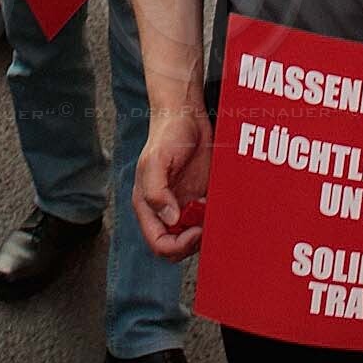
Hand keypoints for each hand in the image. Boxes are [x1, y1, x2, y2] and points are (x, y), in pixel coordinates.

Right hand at [133, 105, 212, 258]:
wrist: (187, 115)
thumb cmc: (166, 133)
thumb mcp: (156, 161)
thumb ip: (156, 192)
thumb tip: (170, 219)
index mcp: (148, 205)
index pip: (159, 243)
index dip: (177, 245)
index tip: (194, 231)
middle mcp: (165, 209)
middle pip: (177, 246)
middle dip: (192, 242)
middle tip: (204, 224)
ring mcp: (183, 204)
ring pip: (194, 237)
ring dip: (205, 231)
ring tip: (208, 209)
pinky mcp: (199, 197)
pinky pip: (207, 220)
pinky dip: (214, 219)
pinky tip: (213, 202)